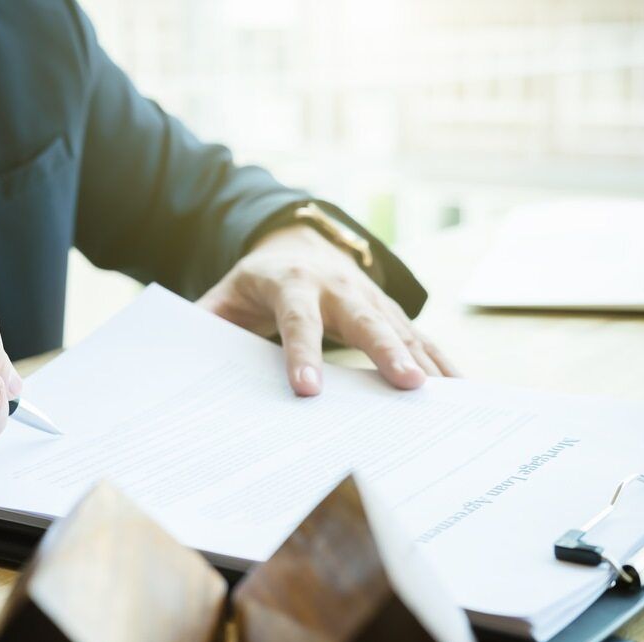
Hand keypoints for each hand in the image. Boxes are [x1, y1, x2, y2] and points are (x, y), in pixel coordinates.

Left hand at [198, 224, 456, 394]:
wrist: (297, 242)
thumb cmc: (256, 282)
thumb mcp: (224, 296)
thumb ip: (207, 323)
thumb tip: (183, 360)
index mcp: (290, 282)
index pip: (297, 319)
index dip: (302, 353)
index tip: (308, 390)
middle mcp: (335, 286)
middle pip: (364, 320)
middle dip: (386, 352)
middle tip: (408, 386)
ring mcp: (367, 295)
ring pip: (399, 327)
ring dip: (424, 360)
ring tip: (448, 397)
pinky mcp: (386, 308)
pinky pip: (417, 335)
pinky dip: (440, 360)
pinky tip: (461, 389)